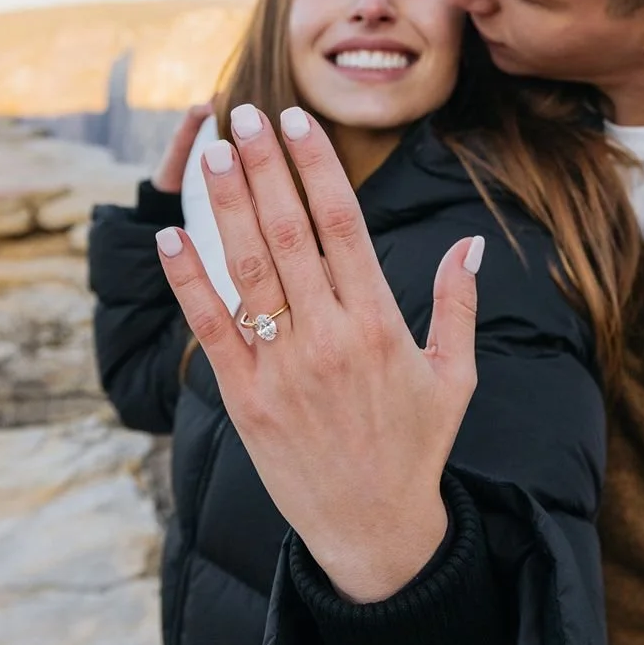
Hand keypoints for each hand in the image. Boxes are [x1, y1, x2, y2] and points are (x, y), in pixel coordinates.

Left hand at [152, 103, 482, 602]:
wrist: (372, 529)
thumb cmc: (416, 446)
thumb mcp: (454, 376)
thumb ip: (458, 305)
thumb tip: (471, 245)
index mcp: (381, 324)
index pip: (342, 224)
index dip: (316, 166)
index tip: (296, 122)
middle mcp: (330, 337)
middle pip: (290, 232)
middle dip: (264, 168)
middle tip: (245, 115)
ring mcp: (284, 368)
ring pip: (249, 269)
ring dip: (226, 207)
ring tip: (213, 154)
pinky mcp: (246, 399)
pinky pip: (212, 329)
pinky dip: (189, 282)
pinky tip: (172, 238)